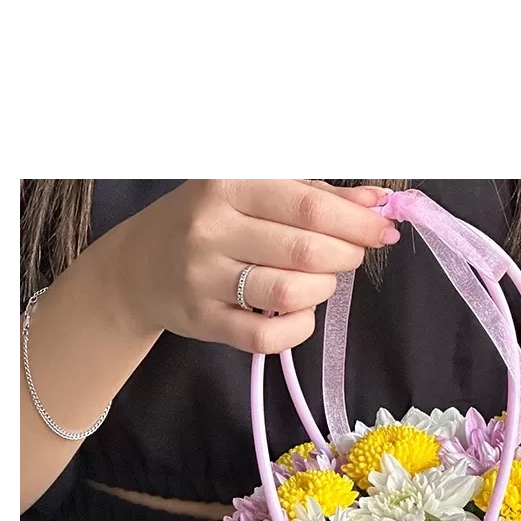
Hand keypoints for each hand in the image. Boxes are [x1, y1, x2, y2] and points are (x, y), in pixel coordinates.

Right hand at [112, 179, 398, 354]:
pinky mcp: (204, 321)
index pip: (308, 205)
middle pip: (305, 250)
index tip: (384, 229)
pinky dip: (298, 327)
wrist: (137, 268)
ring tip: (320, 280)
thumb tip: (374, 203)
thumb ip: (313, 194)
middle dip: (345, 255)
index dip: (356, 221)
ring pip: (290, 293)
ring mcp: (204, 278)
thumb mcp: (249, 192)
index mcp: (227, 184)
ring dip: (322, 289)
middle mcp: (211, 228)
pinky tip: (300, 313)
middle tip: (351, 255)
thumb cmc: (207, 223)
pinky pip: (267, 336)